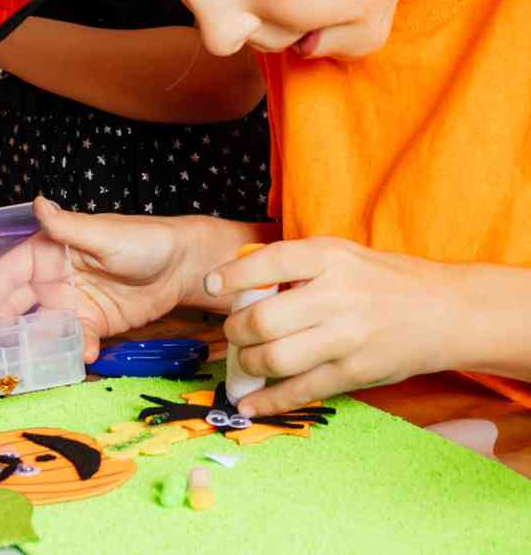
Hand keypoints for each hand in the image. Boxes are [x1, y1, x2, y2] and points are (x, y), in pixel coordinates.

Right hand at [0, 198, 205, 360]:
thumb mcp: (103, 234)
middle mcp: (53, 279)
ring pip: (42, 327)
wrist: (184, 266)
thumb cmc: (144, 239)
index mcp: (49, 251)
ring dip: (35, 344)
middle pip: (17, 303)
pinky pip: (74, 339)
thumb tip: (38, 203)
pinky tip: (82, 355)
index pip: (10, 272)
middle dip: (0, 324)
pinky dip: (75, 349)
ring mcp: (72, 304)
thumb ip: (67, 226)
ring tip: (26, 361)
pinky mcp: (93, 324)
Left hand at [210, 237, 460, 416]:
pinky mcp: (355, 373)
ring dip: (246, 364)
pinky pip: (301, 391)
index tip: (211, 285)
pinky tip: (249, 404)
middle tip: (233, 332)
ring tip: (244, 361)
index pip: (269, 263)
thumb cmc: (383, 280)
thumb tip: (236, 282)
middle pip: (262, 320)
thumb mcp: (341, 254)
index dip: (232, 276)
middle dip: (235, 330)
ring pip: (274, 359)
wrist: (447, 312)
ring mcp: (346, 339)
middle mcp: (337, 297)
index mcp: (330, 259)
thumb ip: (294, 265)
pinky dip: (268, 401)